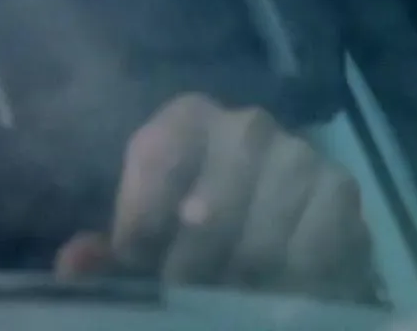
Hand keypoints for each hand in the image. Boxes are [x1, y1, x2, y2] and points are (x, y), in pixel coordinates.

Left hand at [54, 93, 373, 300]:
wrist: (278, 240)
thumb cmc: (192, 231)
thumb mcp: (145, 238)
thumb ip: (109, 252)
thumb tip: (74, 264)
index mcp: (187, 119)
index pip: (157, 153)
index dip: (141, 214)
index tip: (135, 258)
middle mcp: (246, 125)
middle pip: (211, 195)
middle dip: (191, 255)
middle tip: (182, 289)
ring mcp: (300, 155)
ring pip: (262, 227)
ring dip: (239, 274)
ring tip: (227, 298)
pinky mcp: (342, 194)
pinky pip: (313, 244)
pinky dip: (288, 280)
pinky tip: (273, 295)